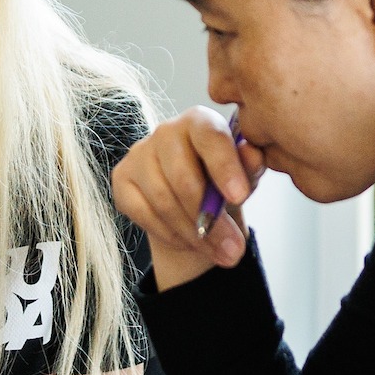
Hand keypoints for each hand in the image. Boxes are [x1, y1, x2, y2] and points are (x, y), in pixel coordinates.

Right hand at [112, 105, 266, 289]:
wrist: (194, 204)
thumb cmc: (223, 183)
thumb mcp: (246, 177)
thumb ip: (250, 166)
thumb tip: (252, 155)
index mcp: (200, 121)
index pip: (209, 137)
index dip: (224, 167)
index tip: (240, 197)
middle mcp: (166, 131)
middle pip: (182, 176)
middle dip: (209, 219)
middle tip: (234, 249)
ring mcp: (139, 153)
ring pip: (163, 200)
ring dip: (192, 234)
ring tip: (219, 253)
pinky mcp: (122, 178)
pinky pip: (143, 213)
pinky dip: (170, 234)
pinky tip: (189, 243)